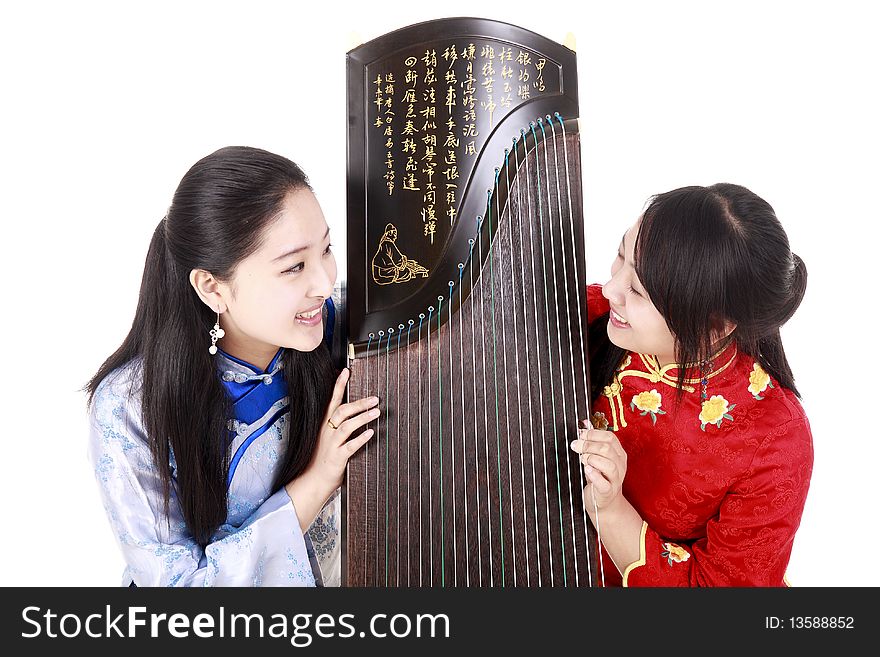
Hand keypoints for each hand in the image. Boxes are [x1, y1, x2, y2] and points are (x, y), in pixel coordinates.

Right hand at [285, 368, 378, 525]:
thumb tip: (358, 411)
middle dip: (359, 403)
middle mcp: (327, 432)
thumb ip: (340, 425)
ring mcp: (331, 444)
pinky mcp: (337, 457)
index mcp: (325, 425)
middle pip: (342, 411)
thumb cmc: (323, 458)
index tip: (346, 371)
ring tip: (377, 412)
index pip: (332, 400)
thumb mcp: (329, 438)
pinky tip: (371, 433)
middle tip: (375, 398)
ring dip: (363, 417)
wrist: (313, 481)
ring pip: (346, 426)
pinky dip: (361, 438)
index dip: (338, 385)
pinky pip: (350, 446)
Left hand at [570, 419, 627, 510]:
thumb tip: (584, 423)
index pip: (610, 437)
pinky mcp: (608, 492)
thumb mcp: (596, 457)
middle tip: (575, 446)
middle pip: (607, 448)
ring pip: (608, 463)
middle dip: (588, 444)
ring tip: (582, 459)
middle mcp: (620, 465)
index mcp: (618, 454)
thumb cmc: (599, 477)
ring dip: (591, 458)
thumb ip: (592, 441)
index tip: (580, 434)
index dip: (593, 433)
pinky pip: (604, 483)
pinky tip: (587, 469)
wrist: (604, 503)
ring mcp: (616, 479)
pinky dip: (594, 474)